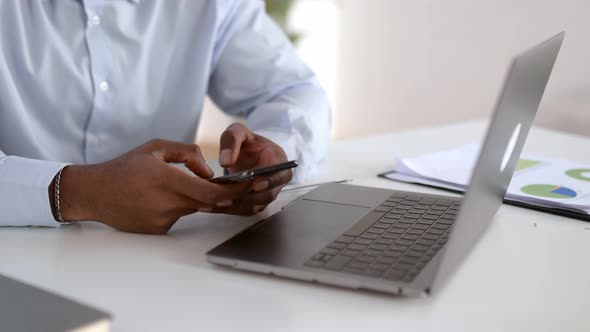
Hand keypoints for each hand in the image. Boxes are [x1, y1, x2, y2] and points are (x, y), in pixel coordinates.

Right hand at [50, 139, 249, 233]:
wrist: (94, 193)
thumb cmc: (125, 167)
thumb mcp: (155, 148)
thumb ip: (187, 153)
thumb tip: (210, 171)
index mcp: (167, 180)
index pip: (211, 193)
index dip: (234, 192)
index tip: (248, 186)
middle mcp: (167, 203)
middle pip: (209, 204)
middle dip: (226, 196)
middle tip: (240, 188)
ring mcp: (163, 220)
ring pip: (194, 209)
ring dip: (197, 199)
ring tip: (178, 186)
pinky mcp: (158, 230)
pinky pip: (179, 217)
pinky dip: (178, 207)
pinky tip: (158, 199)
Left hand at [212, 123, 292, 214]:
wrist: (247, 154)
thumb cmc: (246, 142)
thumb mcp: (238, 131)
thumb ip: (231, 140)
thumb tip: (226, 160)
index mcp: (278, 161)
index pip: (280, 175)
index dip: (270, 181)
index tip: (256, 184)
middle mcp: (275, 182)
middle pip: (266, 195)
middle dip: (246, 197)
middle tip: (226, 197)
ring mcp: (265, 195)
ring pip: (253, 206)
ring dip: (234, 206)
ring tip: (213, 203)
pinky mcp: (254, 204)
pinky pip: (242, 211)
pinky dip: (227, 210)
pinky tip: (209, 206)